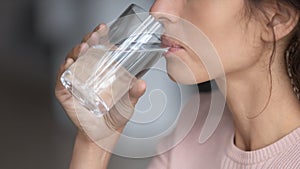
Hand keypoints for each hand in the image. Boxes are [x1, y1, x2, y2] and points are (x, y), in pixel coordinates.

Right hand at [55, 24, 145, 148]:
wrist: (104, 135)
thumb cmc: (115, 116)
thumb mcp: (128, 102)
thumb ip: (134, 93)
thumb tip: (142, 83)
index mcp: (101, 71)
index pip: (98, 49)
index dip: (99, 38)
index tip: (103, 29)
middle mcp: (86, 73)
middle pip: (83, 52)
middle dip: (87, 41)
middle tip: (93, 36)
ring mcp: (75, 82)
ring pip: (71, 62)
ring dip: (76, 53)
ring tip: (84, 48)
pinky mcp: (66, 94)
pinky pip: (62, 80)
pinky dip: (63, 72)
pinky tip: (69, 65)